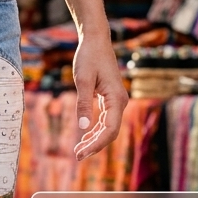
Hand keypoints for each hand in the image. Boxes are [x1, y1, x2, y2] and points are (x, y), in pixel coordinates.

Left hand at [72, 33, 127, 160]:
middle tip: (77, 156)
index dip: (96, 144)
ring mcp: (117, 101)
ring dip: (94, 139)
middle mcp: (120, 102)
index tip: (81, 153)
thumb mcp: (82, 80)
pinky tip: (85, 137)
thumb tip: (83, 128)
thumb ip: (83, 104)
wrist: (96, 41)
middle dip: (95, 145)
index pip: (110, 130)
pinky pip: (106, 120)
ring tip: (78, 150)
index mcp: (116, 99)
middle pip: (110, 132)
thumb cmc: (88, 58)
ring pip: (108, 127)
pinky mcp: (111, 98)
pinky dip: (96, 130)